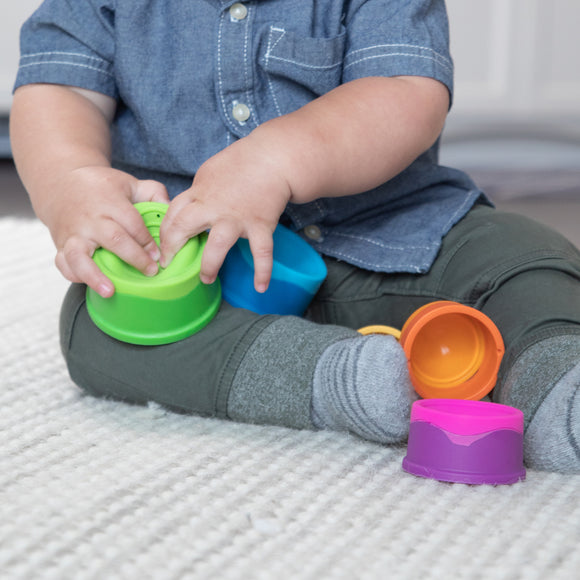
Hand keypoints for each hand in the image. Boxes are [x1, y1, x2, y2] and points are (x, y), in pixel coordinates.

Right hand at [46, 166, 169, 296]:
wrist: (61, 183)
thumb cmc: (102, 187)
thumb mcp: (129, 183)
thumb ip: (153, 192)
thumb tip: (170, 207)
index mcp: (110, 202)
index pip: (132, 223)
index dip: (147, 240)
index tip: (158, 254)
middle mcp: (90, 218)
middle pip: (113, 239)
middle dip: (134, 257)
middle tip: (151, 271)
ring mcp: (73, 233)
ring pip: (79, 255)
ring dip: (94, 275)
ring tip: (110, 291)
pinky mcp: (61, 244)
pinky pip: (63, 263)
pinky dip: (73, 275)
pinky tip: (89, 285)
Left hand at [160, 134, 291, 291]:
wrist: (272, 158)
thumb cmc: (240, 163)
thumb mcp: (208, 173)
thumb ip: (197, 193)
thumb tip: (186, 210)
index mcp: (200, 192)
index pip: (173, 213)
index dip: (164, 232)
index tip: (162, 246)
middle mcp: (214, 206)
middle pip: (184, 227)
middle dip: (172, 247)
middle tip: (168, 263)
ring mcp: (238, 218)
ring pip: (218, 244)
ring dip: (210, 265)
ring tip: (206, 279)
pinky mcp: (260, 225)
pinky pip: (262, 252)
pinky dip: (263, 271)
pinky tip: (261, 287)